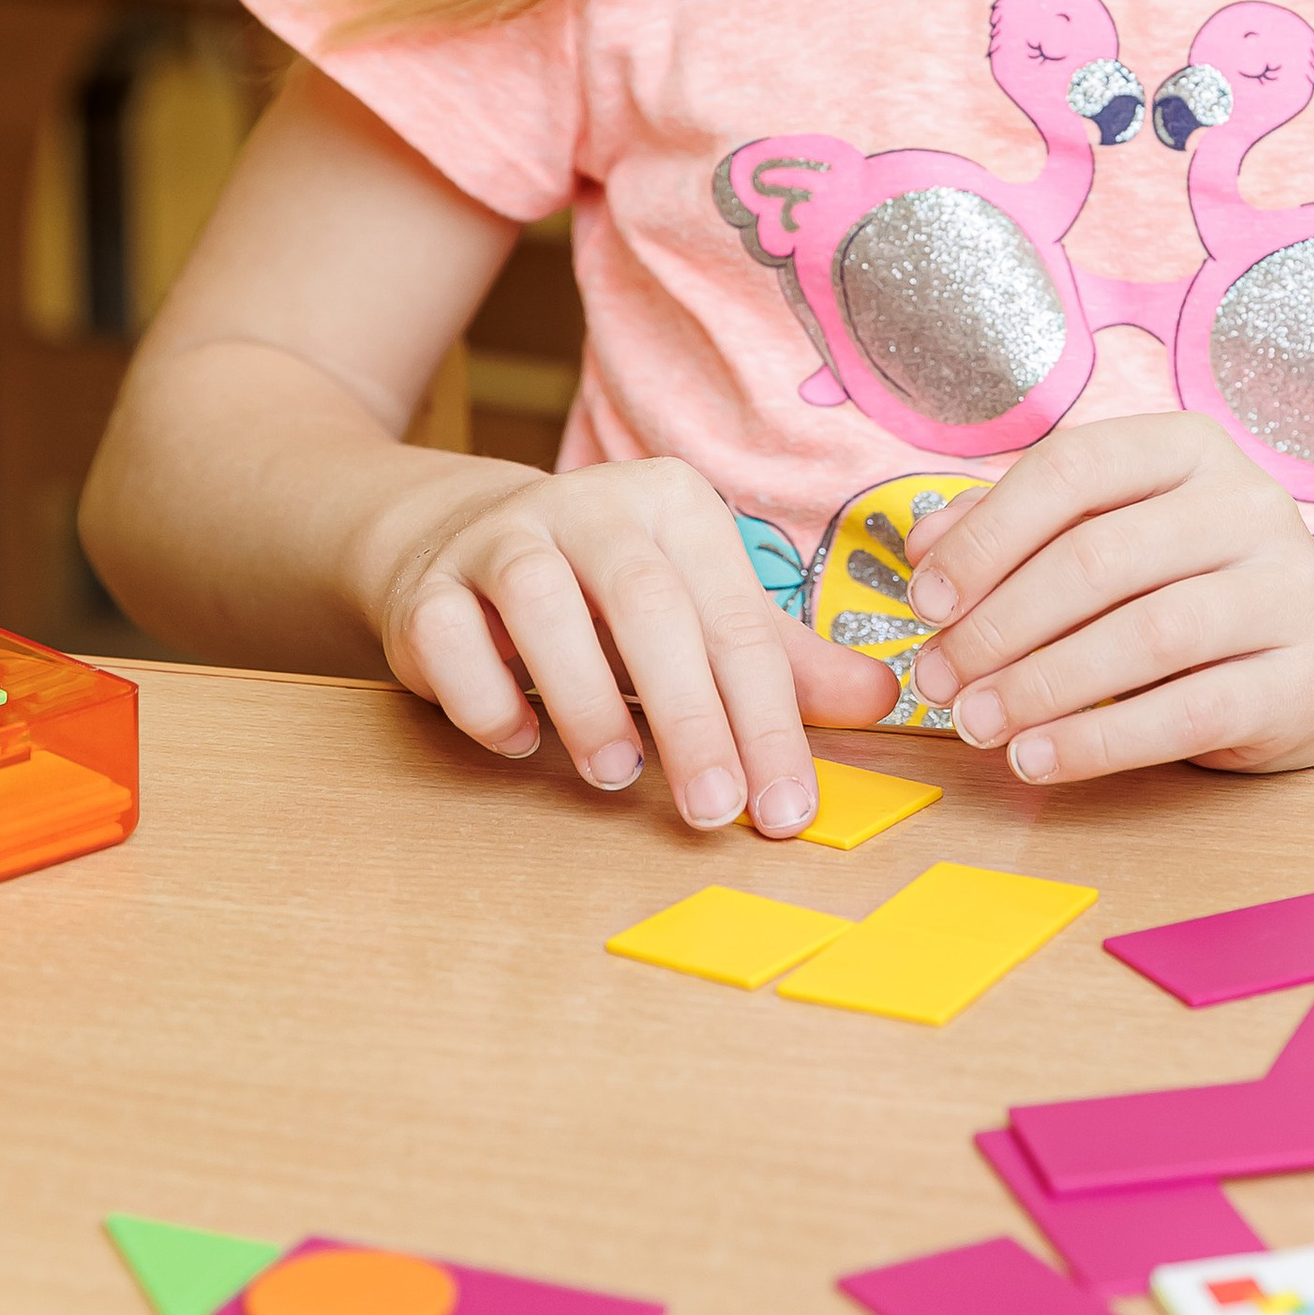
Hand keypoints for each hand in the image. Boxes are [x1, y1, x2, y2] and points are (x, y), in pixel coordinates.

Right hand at [364, 458, 893, 832]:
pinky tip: (518, 741)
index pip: (735, 621)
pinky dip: (483, 694)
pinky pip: (448, 633)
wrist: (462, 543)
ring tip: (615, 775)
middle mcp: (590, 505)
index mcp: (675, 505)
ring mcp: (501, 537)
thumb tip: (886, 702)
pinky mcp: (427, 583)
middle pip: (649, 605)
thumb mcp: (699, 614)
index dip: (766, 720)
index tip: (784, 809)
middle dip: (689, 716)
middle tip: (712, 810)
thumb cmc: (607, 598)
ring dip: (583, 697)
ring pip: (541, 602)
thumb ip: (783, 663)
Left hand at [901, 416, 1313, 783]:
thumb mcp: (1096, 541)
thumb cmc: (1170, 590)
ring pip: (1147, 635)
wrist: (1290, 669)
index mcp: (1189, 448)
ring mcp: (1289, 590)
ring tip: (975, 723)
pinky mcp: (1303, 681)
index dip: (986, 536)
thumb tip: (923, 548)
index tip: (925, 601)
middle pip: (1100, 556)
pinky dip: (1098, 742)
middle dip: (999, 624)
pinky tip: (1036, 759)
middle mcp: (1250, 505)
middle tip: (937, 680)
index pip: (1072, 468)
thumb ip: (1011, 531)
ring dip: (1041, 686)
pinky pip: (1188, 713)